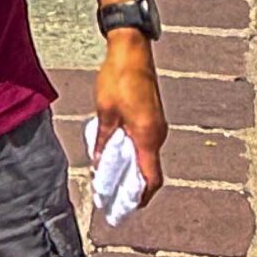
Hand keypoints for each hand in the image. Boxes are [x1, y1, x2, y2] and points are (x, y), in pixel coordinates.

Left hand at [92, 32, 166, 201]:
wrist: (131, 48)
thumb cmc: (118, 78)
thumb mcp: (105, 112)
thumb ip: (104, 141)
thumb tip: (98, 163)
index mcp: (148, 136)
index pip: (151, 179)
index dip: (141, 198)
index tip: (126, 208)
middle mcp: (157, 133)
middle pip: (150, 170)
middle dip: (133, 186)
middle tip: (113, 195)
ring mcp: (157, 124)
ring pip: (147, 155)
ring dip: (131, 167)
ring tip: (110, 174)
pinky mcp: (153, 115)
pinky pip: (145, 142)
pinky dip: (133, 152)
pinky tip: (115, 150)